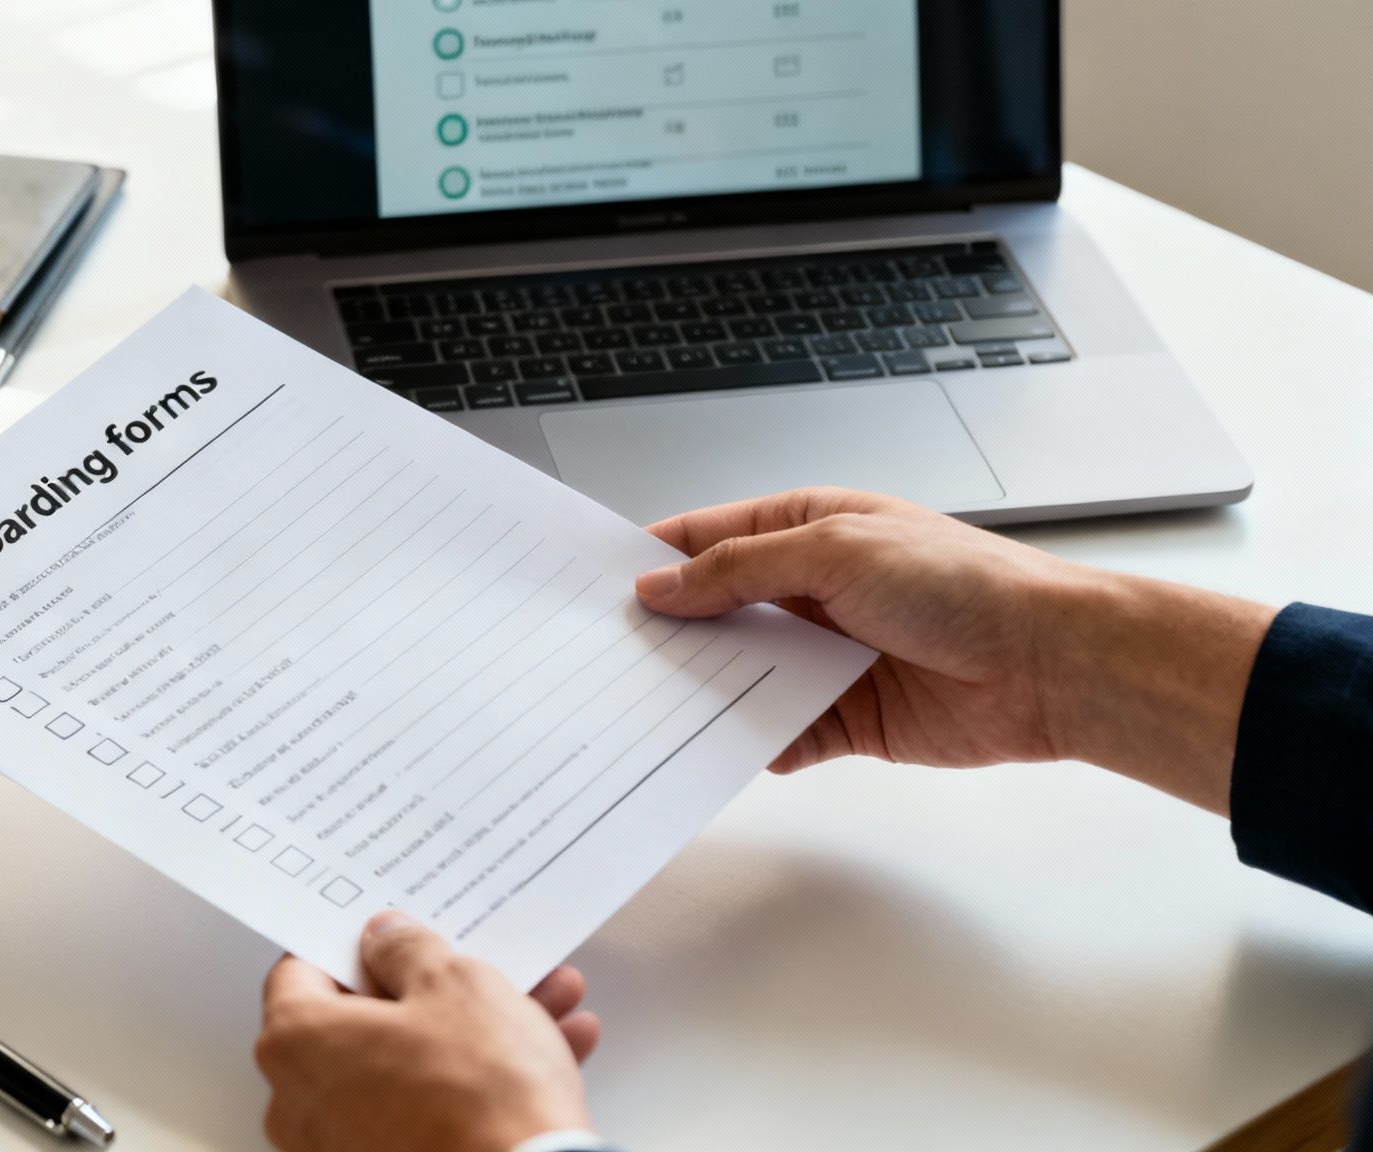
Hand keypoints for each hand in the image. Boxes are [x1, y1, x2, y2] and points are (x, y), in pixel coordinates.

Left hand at [255, 912, 598, 1151]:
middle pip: (365, 1022)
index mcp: (296, 1040)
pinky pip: (427, 1111)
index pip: (301, 971)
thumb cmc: (479, 1098)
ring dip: (472, 1033)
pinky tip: (542, 1058)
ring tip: (537, 1007)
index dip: (355, 945)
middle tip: (477, 968)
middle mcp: (301, 1103)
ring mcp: (340, 1147)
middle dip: (434, 990)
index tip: (393, 935)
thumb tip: (387, 939)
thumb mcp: (454, 984)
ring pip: (408, 1066)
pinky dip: (473, 1084)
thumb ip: (408, 948)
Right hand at [634, 488, 1275, 813]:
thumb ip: (739, 571)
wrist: (1050, 665)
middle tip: (604, 654)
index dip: (651, 559)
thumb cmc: (963, 584)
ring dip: (702, 688)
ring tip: (642, 706)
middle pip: (714, 611)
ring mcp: (825, 656)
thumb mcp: (834, 551)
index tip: (592, 586)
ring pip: (738, 674)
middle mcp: (810, 590)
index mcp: (806, 528)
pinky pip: (776, 731)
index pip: (707, 538)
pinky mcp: (843, 718)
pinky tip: (715, 750)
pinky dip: (748, 742)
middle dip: (667, 631)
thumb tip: (660, 586)